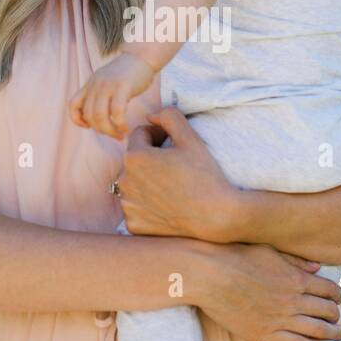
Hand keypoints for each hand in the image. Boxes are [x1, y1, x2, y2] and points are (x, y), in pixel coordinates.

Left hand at [69, 53, 154, 138]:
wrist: (142, 56)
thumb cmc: (127, 73)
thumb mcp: (106, 81)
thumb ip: (100, 96)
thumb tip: (98, 117)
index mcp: (90, 84)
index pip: (73, 105)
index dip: (77, 120)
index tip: (89, 126)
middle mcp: (96, 85)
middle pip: (89, 115)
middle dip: (101, 130)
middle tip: (113, 135)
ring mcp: (108, 85)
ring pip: (100, 116)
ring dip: (110, 131)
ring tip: (120, 134)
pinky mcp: (122, 86)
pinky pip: (117, 112)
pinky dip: (120, 124)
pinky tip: (126, 128)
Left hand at [114, 105, 241, 240]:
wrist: (216, 216)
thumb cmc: (204, 176)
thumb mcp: (190, 138)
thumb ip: (169, 117)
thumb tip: (151, 116)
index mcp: (134, 157)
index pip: (140, 135)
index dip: (158, 135)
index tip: (174, 144)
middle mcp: (124, 182)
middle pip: (135, 160)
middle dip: (150, 159)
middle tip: (175, 166)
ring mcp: (128, 206)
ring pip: (133, 184)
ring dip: (146, 182)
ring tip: (171, 186)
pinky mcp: (133, 225)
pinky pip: (136, 208)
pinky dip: (147, 206)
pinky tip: (167, 205)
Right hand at [187, 239, 340, 340]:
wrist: (209, 275)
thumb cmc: (236, 256)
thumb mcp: (269, 251)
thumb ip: (295, 261)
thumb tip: (317, 267)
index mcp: (296, 278)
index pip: (329, 289)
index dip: (338, 296)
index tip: (339, 300)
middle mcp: (293, 300)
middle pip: (327, 311)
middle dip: (336, 316)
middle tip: (338, 319)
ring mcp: (280, 319)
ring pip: (318, 330)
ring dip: (333, 334)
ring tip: (339, 336)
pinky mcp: (266, 334)